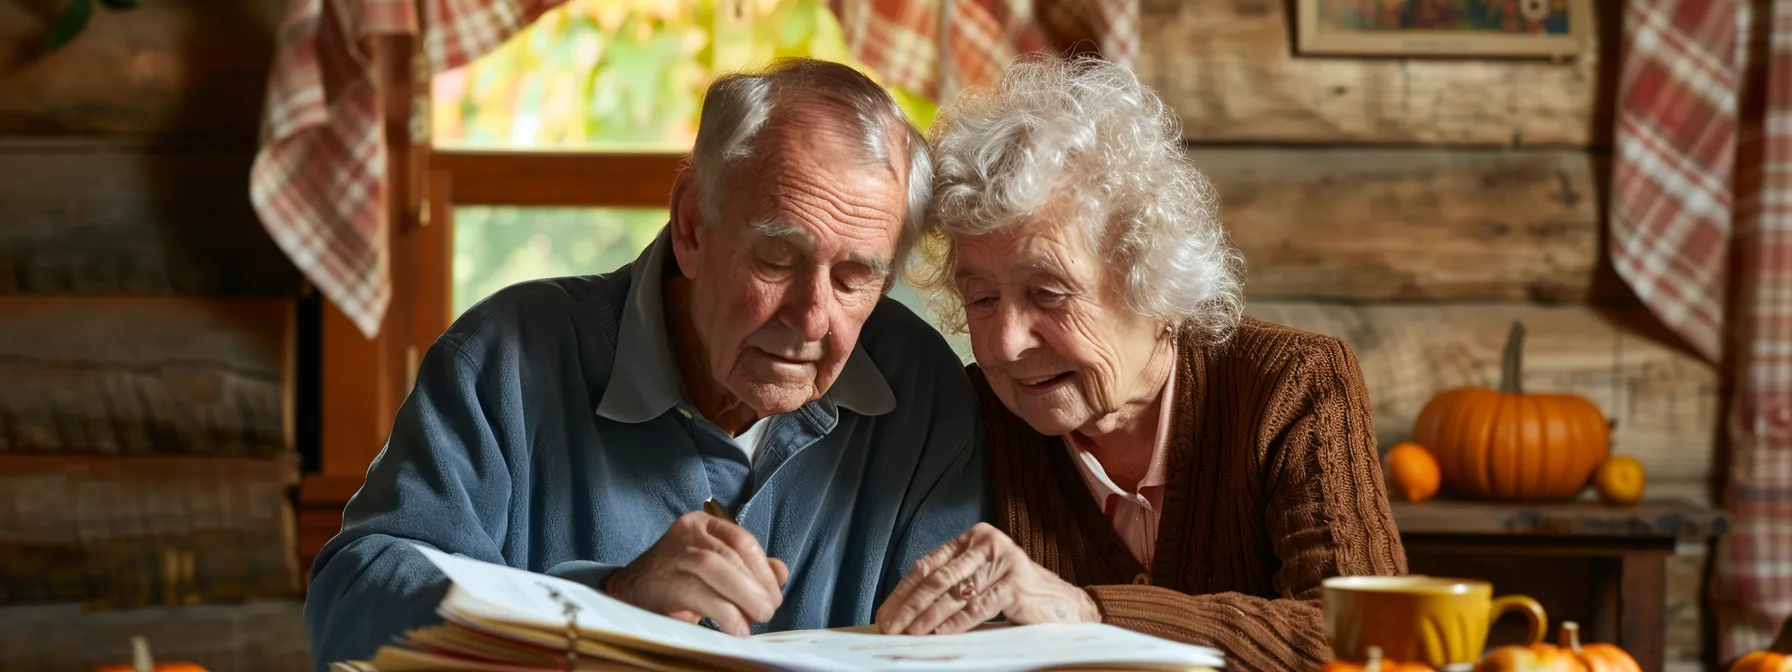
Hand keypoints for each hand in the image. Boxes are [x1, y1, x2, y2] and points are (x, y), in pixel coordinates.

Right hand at [604, 511, 790, 635]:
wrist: (630, 593)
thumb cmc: (678, 579)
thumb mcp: (715, 567)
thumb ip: (747, 567)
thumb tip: (781, 573)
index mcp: (704, 524)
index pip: (742, 539)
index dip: (764, 568)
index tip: (775, 594)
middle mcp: (687, 531)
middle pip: (731, 553)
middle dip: (757, 585)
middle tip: (769, 610)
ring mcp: (672, 553)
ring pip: (715, 568)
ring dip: (743, 597)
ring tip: (757, 619)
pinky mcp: (662, 580)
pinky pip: (699, 593)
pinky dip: (724, 613)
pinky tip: (736, 629)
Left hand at [875, 523, 1099, 635]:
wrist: (1065, 605)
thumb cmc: (1016, 593)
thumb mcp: (981, 580)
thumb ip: (951, 586)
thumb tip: (906, 610)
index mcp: (973, 538)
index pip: (928, 564)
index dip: (903, 591)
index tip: (885, 613)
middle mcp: (987, 543)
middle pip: (937, 578)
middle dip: (909, 606)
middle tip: (891, 627)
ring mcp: (1003, 562)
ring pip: (954, 593)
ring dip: (927, 617)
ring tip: (910, 634)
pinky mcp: (1016, 585)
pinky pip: (977, 607)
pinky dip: (955, 623)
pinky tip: (939, 634)